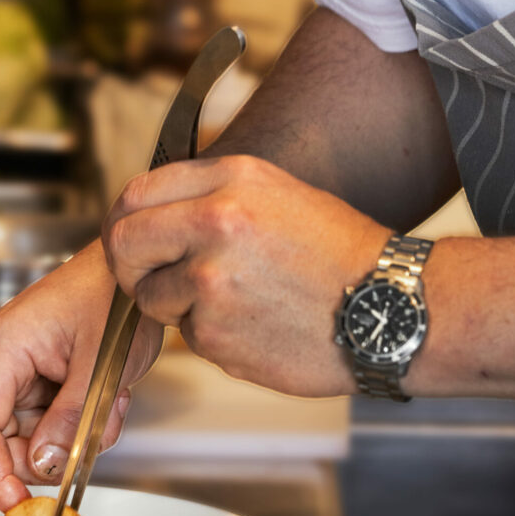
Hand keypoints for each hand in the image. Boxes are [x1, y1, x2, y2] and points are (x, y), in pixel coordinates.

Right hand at [0, 239, 164, 511]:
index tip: (23, 511)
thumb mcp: (99, 367)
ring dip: (75, 436)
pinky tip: (104, 395)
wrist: (127, 269)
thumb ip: (71, 421)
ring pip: (31, 440)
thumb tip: (45, 468)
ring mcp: (9, 371)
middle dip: (55, 452)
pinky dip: (78, 423)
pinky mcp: (28, 378)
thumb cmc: (113, 298)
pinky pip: (45, 425)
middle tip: (98, 434)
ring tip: (110, 401)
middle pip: (4, 444)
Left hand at [101, 154, 388, 397]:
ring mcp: (211, 281)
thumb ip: (211, 194)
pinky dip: (211, 335)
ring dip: (176, 306)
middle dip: (130, 265)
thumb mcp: (278, 194)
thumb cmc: (340, 254)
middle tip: (149, 278)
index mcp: (230, 180)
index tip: (132, 239)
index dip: (124, 220)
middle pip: (123, 243)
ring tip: (232, 302)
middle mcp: (214, 222)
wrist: (391, 310)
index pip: (135, 194)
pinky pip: (187, 335)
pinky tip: (255, 325)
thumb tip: (152, 209)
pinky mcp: (215, 334)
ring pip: (150, 296)